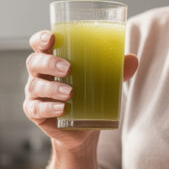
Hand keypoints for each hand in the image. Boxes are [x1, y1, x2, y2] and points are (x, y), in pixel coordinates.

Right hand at [22, 30, 138, 149]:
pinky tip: (62, 109)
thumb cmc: (88, 96)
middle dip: (49, 63)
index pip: (39, 44)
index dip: (41, 39)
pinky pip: (36, 109)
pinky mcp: (36, 113)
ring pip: (35, 86)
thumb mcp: (103, 81)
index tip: (51, 38)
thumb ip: (116, 70)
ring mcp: (35, 94)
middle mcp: (39, 75)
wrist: (83, 130)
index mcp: (52, 59)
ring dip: (52, 87)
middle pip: (34, 62)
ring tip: (70, 92)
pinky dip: (49, 108)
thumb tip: (133, 59)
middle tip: (68, 68)